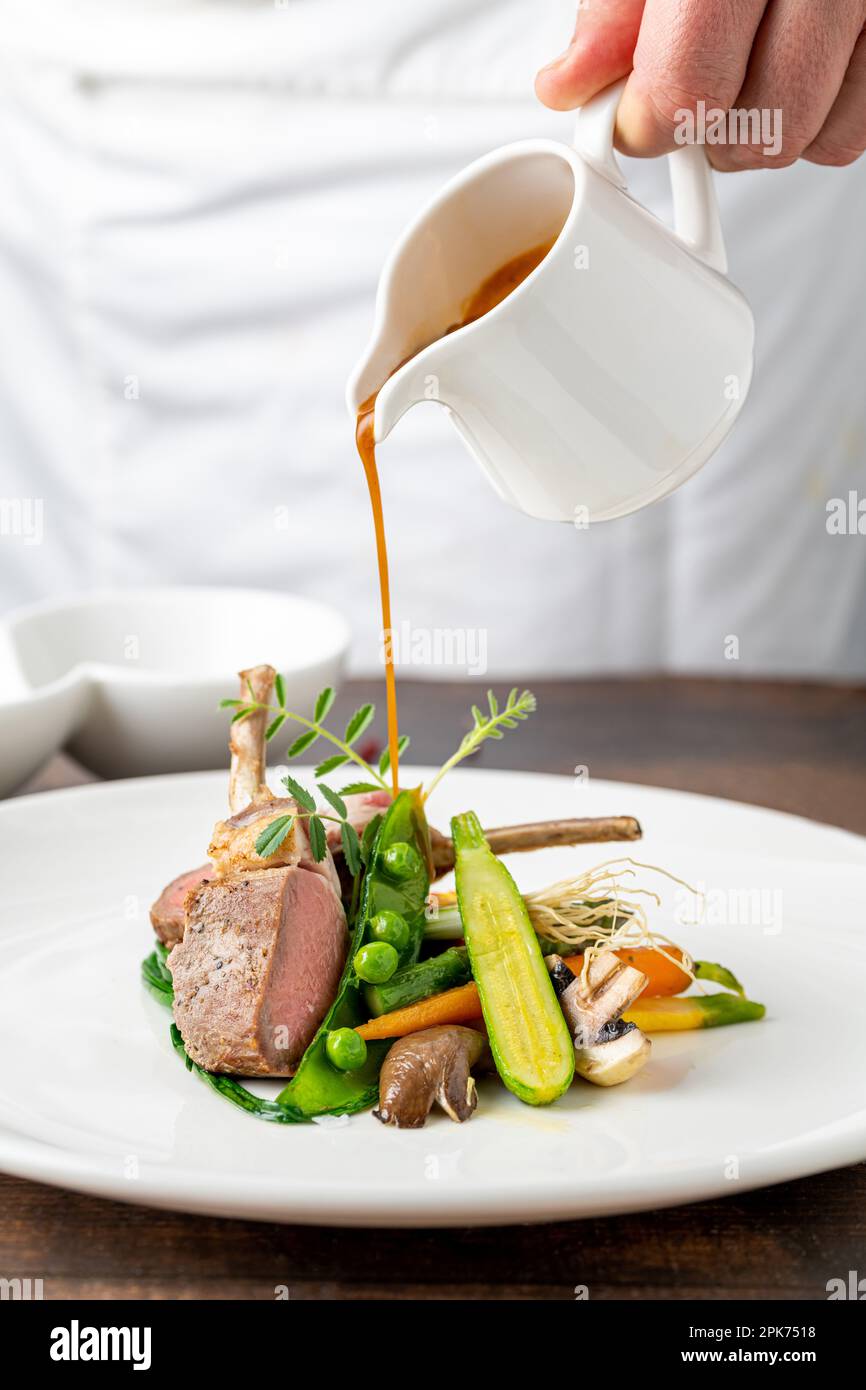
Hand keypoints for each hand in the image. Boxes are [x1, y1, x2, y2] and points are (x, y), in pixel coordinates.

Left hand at [536, 0, 865, 169]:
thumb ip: (614, 7)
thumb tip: (572, 82)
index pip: (688, 85)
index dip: (647, 122)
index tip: (633, 116)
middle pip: (757, 126)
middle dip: (708, 133)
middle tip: (688, 93)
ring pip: (811, 137)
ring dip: (764, 134)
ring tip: (741, 75)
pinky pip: (854, 128)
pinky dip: (818, 123)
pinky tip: (791, 73)